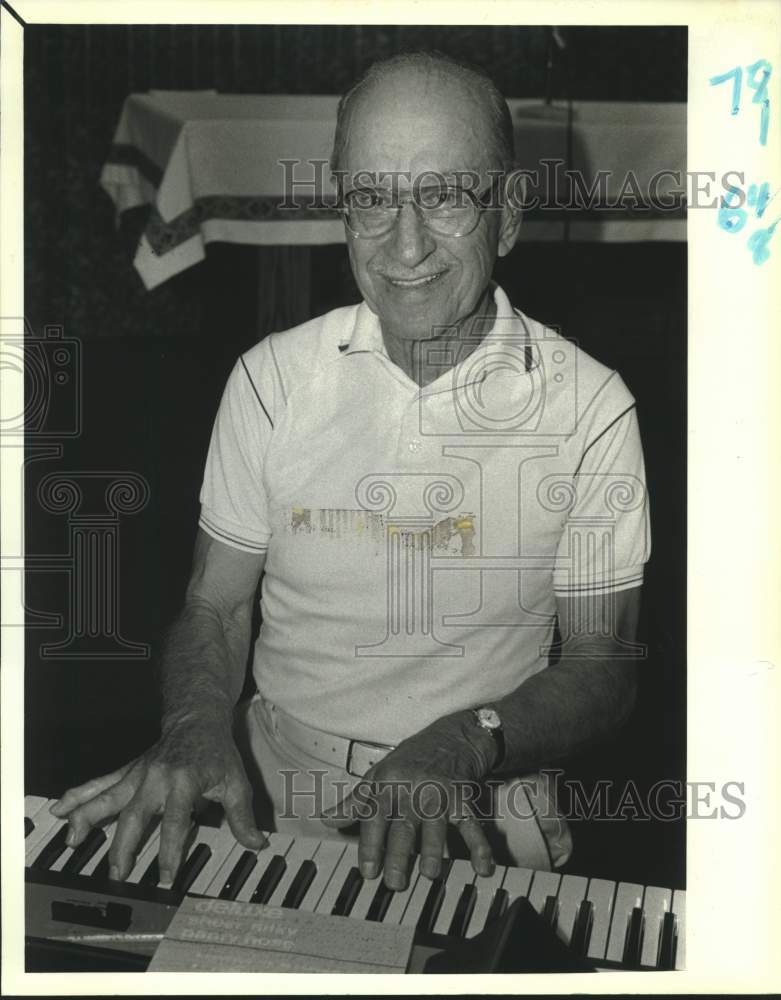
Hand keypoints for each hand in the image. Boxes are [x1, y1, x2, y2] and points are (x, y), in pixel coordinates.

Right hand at [49, 719, 265, 883]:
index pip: (176, 822)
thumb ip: (242, 817)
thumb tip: (257, 844)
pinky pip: (100, 785)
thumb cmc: (217, 752)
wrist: (197, 719)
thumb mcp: (236, 782)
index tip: (166, 878)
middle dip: (125, 846)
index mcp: (185, 782)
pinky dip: (78, 796)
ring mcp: (138, 775)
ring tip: (73, 841)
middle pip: (136, 816)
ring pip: (109, 798)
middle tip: (118, 874)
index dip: (171, 852)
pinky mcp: (128, 773)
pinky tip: (59, 809)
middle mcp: (157, 778)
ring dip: (89, 819)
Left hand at [321, 712, 497, 890]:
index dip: (370, 845)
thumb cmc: (410, 759)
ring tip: (429, 874)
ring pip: (434, 827)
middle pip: (403, 826)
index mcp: (387, 784)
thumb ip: (356, 801)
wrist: (451, 736)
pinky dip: (478, 846)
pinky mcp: (462, 797)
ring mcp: (438, 794)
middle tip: (395, 883)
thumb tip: (327, 820)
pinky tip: (482, 868)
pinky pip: (470, 824)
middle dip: (399, 855)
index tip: (367, 871)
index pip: (375, 818)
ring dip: (433, 851)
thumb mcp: (378, 774)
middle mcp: (411, 789)